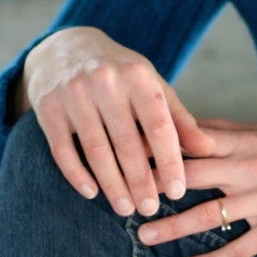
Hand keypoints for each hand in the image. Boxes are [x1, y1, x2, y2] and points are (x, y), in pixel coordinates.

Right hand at [22, 26, 216, 216]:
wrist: (66, 47)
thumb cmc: (120, 73)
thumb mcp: (152, 85)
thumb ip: (179, 117)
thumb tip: (208, 148)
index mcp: (138, 75)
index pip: (158, 125)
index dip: (169, 161)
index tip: (177, 191)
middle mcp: (105, 81)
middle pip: (126, 142)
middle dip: (140, 181)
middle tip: (150, 209)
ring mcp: (74, 93)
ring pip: (96, 149)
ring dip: (112, 184)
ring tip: (125, 209)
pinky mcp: (48, 107)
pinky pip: (63, 149)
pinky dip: (77, 174)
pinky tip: (91, 193)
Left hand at [136, 117, 256, 256]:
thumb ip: (226, 131)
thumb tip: (186, 125)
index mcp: (245, 142)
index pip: (191, 141)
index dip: (156, 146)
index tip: (123, 151)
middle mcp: (250, 168)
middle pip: (191, 175)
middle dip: (153, 186)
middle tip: (120, 196)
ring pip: (209, 215)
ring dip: (173, 228)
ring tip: (143, 237)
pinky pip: (241, 247)